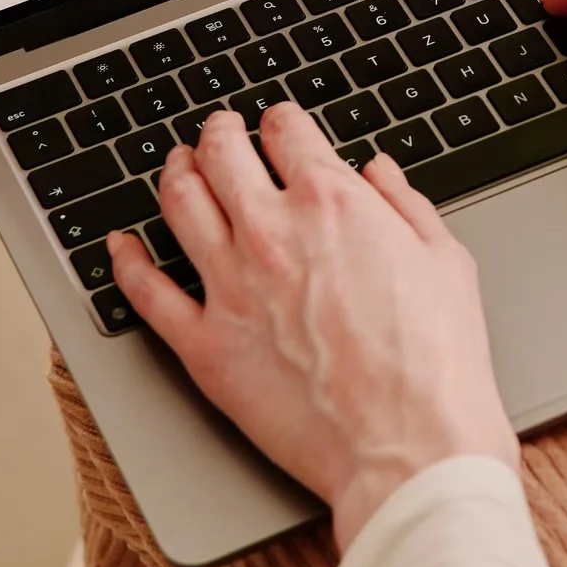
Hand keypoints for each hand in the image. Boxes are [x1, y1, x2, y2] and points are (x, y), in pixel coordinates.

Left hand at [107, 106, 516, 551]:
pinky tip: (121, 247)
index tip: (279, 126)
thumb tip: (379, 172)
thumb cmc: (436, 362)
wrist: (408, 445)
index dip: (280, 121)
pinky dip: (127, 261)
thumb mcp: (445, 261)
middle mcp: (272, 232)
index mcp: (331, 203)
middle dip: (219, 133)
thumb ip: (404, 205)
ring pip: (179, 205)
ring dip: (175, 174)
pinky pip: (146, 293)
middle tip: (220, 132)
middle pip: (222, 154)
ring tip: (178, 167)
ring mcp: (230, 287)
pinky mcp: (204, 346)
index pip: (286, 132)